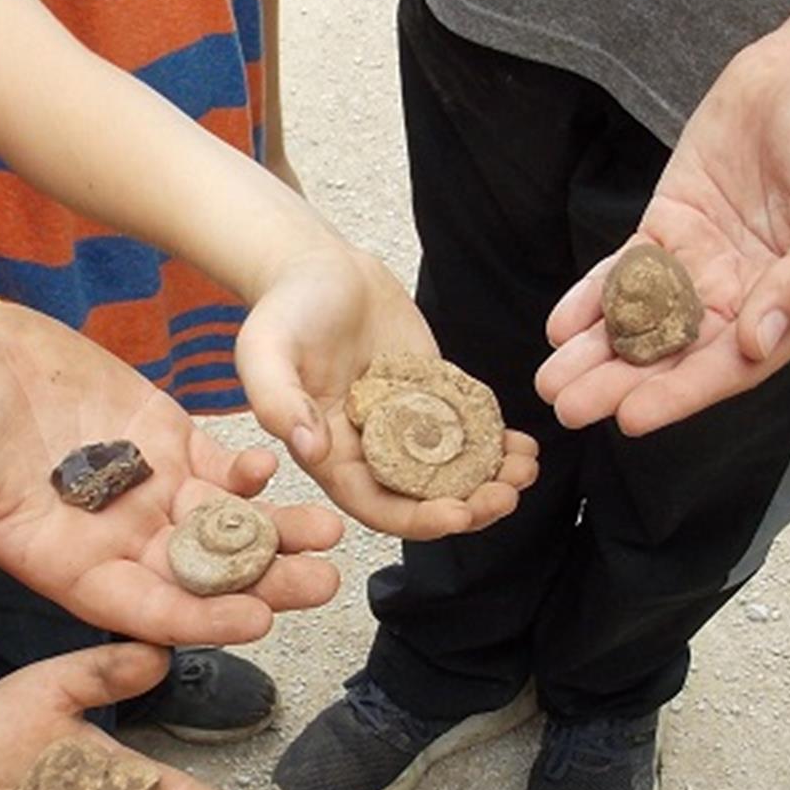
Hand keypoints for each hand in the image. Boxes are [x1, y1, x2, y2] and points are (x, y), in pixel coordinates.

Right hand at [0, 302, 344, 652]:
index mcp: (70, 567)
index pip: (148, 609)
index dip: (202, 620)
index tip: (258, 620)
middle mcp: (116, 539)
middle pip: (205, 576)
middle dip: (266, 582)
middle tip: (324, 585)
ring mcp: (145, 489)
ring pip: (226, 524)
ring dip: (279, 532)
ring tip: (332, 532)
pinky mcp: (162, 439)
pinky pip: (219, 467)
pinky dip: (252, 474)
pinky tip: (281, 469)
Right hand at [236, 245, 539, 537]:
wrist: (321, 269)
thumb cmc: (285, 311)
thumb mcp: (264, 351)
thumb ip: (276, 400)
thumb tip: (310, 448)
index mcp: (331, 456)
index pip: (378, 507)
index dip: (419, 519)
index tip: (458, 515)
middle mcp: (372, 451)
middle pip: (426, 498)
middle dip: (471, 506)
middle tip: (506, 495)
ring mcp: (408, 427)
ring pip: (455, 471)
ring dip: (493, 479)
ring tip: (525, 468)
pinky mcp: (435, 398)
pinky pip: (471, 431)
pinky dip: (498, 443)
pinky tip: (524, 442)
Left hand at [537, 35, 789, 434]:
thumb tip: (759, 342)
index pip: (732, 366)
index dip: (681, 393)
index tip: (632, 417)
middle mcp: (747, 299)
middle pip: (677, 356)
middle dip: (622, 384)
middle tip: (569, 408)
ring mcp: (705, 266)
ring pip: (644, 323)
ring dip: (597, 354)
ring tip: (551, 380)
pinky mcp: (670, 229)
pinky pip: (626, 272)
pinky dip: (592, 299)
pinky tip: (561, 325)